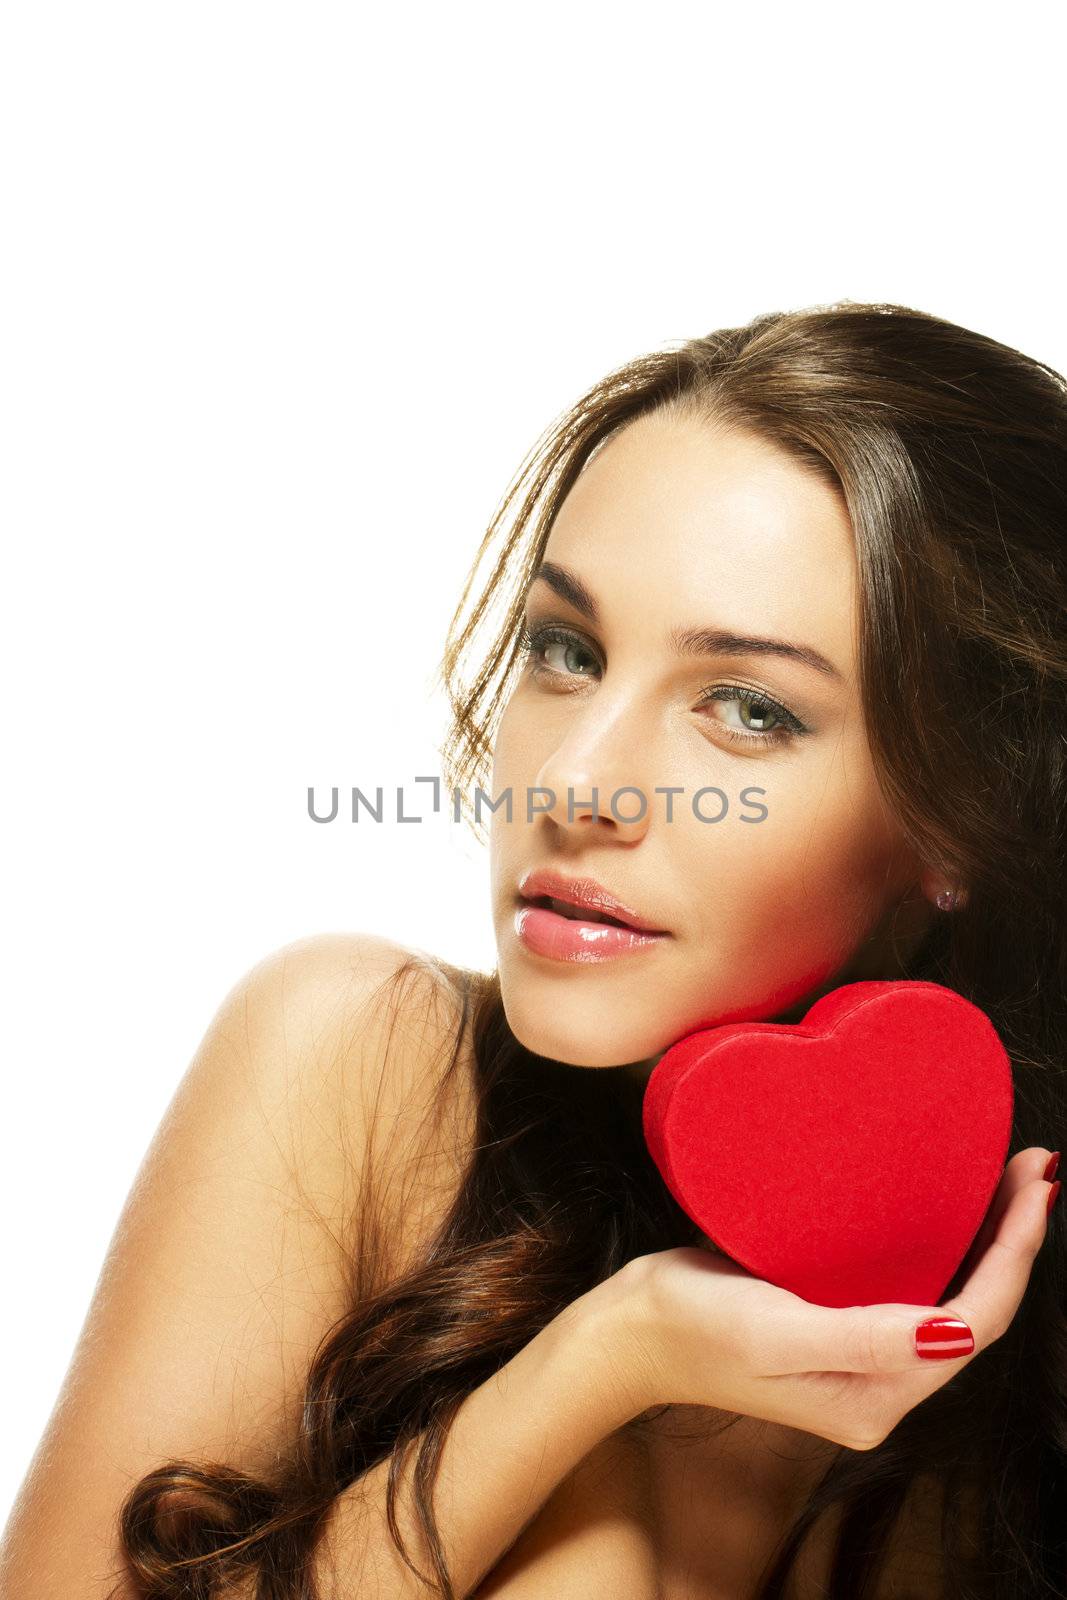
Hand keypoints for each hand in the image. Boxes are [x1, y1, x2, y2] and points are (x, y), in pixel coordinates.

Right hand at [601, 1146, 1055, 1451]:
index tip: (1034, 1185)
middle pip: (977, 1311)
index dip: (1015, 1254)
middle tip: (1034, 1165)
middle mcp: (880, 1384)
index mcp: (876, 1396)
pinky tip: (943, 1204)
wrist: (627, 1332)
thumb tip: (953, 1331)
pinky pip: (912, 1286)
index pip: (976, 1323)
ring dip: (988, 1239)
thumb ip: (862, 1337)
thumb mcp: (775, 1332)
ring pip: (951, 1296)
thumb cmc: (690, 1328)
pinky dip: (943, 1242)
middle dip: (1015, 1239)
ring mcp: (860, 1357)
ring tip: (1007, 1175)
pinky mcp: (838, 1325)